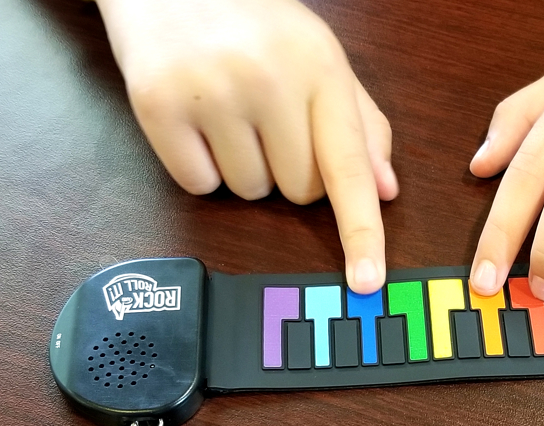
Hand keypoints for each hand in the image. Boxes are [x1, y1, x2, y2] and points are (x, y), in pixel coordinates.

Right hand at [96, 0, 397, 293]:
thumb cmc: (255, 25)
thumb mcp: (320, 60)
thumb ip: (360, 125)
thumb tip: (384, 189)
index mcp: (319, 67)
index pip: (348, 167)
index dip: (361, 231)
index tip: (368, 281)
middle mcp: (267, 79)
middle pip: (298, 192)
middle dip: (288, 170)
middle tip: (266, 118)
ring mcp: (210, 94)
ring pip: (249, 194)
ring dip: (244, 167)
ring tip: (229, 111)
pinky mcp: (158, 107)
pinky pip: (200, 186)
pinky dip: (202, 166)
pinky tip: (198, 120)